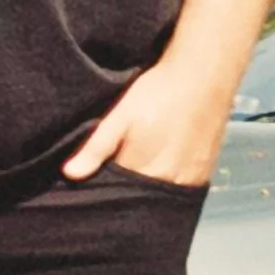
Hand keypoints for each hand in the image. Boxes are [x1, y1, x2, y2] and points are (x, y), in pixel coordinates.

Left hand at [62, 52, 233, 187]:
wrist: (205, 76)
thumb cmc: (159, 93)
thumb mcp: (121, 115)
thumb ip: (96, 148)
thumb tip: (69, 174)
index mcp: (144, 172)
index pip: (116, 195)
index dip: (105, 188)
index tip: (98, 181)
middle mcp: (169, 183)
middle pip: (140, 199)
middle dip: (127, 192)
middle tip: (120, 171)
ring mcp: (190, 181)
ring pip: (160, 197)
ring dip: (148, 189)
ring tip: (141, 169)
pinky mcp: (204, 175)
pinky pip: (180, 191)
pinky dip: (168, 185)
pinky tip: (163, 167)